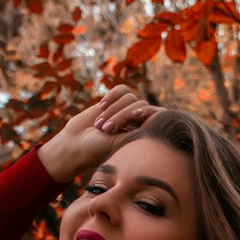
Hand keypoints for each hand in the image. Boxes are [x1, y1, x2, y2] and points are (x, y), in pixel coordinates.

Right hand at [37, 85, 162, 183]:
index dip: (149, 112)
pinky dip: (111, 96)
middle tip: (105, 130)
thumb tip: (163, 113)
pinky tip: (101, 107)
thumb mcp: (123, 142)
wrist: (77, 144)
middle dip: (121, 116)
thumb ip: (143, 129)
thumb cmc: (99, 149)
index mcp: (145, 134)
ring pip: (129, 97)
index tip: (135, 117)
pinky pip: (121, 90)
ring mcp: (127, 110)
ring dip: (112, 110)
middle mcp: (139, 122)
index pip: (158, 114)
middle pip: (140, 105)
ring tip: (99, 126)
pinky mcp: (115, 101)